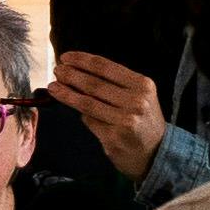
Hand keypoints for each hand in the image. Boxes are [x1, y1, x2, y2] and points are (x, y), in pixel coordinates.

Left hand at [51, 49, 169, 174]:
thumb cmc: (142, 120)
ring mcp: (125, 121)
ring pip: (88, 103)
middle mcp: (136, 101)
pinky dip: (80, 114)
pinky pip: (90, 121)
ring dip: (67, 94)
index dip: (82, 60)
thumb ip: (113, 85)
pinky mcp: (114, 138)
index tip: (66, 57)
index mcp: (142, 85)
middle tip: (57, 71)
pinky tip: (71, 106)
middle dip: (71, 75)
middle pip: (94, 84)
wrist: (156, 152)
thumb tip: (77, 73)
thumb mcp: (137, 96)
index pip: (106, 67)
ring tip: (53, 87)